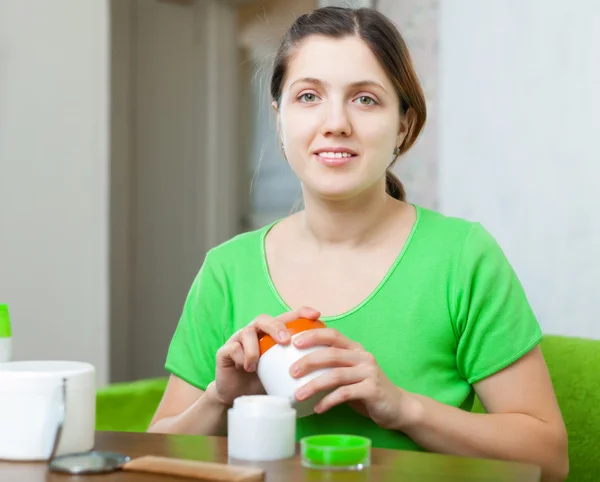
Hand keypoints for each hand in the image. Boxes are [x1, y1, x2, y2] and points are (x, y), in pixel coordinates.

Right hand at [213, 306, 320, 405]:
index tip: (316, 315)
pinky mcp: (224, 351)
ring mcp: (238, 340)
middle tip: (285, 340)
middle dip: (276, 326)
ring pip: (246, 332)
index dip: (300, 312)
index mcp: (270, 335)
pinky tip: (247, 369)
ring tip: (257, 364)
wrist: (236, 398)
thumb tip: (325, 372)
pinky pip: (233, 348)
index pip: (286, 317)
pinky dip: (242, 357)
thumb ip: (297, 367)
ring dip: (255, 348)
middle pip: (264, 319)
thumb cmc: (263, 384)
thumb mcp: (283, 374)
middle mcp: (254, 333)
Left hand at [289, 328, 405, 429]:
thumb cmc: (368, 389)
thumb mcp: (351, 373)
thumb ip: (333, 367)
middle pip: (331, 354)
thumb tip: (299, 367)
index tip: (294, 341)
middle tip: (292, 372)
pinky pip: (344, 394)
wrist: (398, 407)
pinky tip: (318, 409)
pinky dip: (328, 401)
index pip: (333, 335)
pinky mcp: (372, 390)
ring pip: (336, 375)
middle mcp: (363, 357)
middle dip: (308, 361)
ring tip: (298, 395)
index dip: (313, 335)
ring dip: (314, 385)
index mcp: (355, 349)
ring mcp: (369, 372)